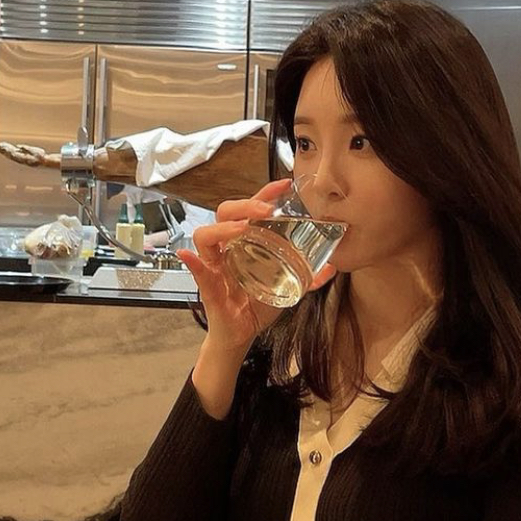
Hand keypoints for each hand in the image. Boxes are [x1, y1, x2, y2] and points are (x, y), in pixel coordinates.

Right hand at [178, 178, 336, 356]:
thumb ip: (308, 277)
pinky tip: (187, 254)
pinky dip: (192, 262)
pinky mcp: (207, 286)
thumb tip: (332, 267)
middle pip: (226, 214)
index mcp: (245, 243)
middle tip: (265, 210)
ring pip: (207, 236)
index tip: (283, 185)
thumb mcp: (287, 288)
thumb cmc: (257, 306)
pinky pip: (197, 270)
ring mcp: (214, 265)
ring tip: (240, 229)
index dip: (264, 195)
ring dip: (222, 229)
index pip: (250, 210)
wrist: (242, 334)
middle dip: (245, 206)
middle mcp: (227, 248)